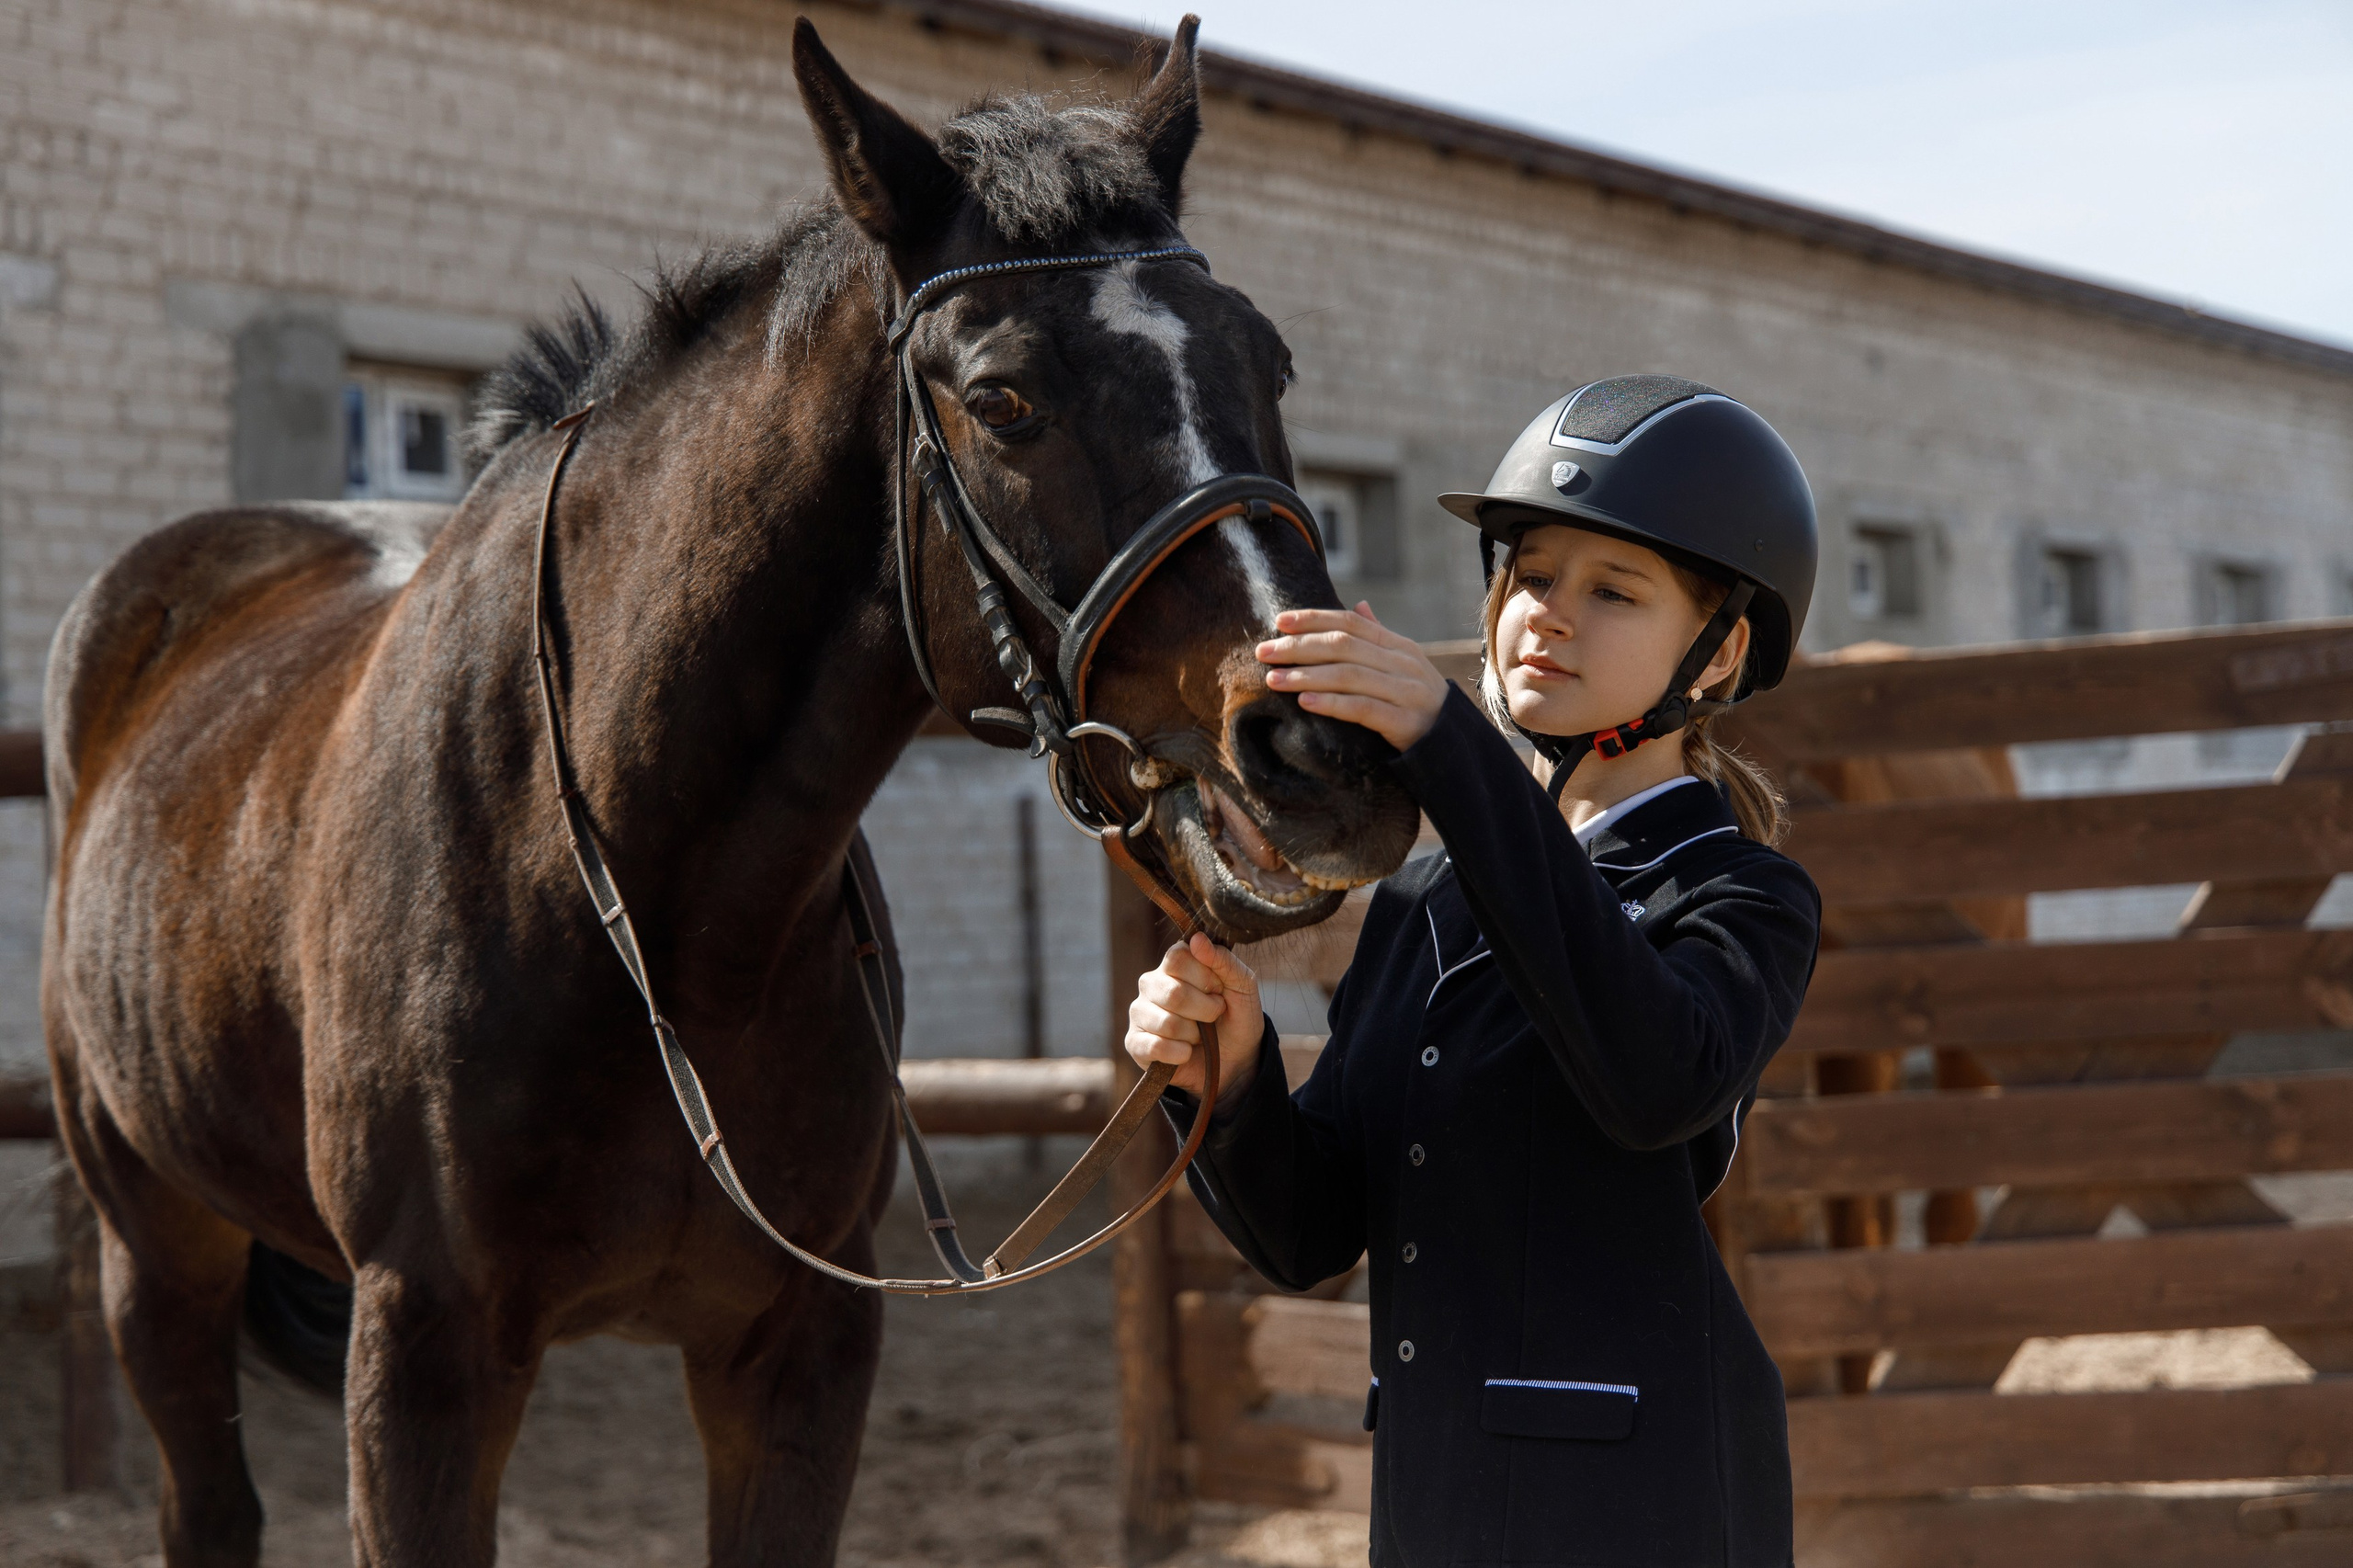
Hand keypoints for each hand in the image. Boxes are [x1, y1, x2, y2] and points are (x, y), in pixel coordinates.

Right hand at [1124, 934, 1263, 1099]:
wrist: (1236, 1059)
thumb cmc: (1237, 1016)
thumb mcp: (1242, 986)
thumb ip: (1223, 960)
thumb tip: (1197, 939)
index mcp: (1174, 963)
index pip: (1178, 958)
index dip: (1205, 978)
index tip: (1219, 990)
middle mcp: (1151, 983)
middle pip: (1173, 993)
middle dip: (1205, 1011)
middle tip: (1214, 1016)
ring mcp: (1140, 1013)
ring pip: (1167, 1023)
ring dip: (1194, 1035)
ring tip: (1199, 1036)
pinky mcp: (1135, 1042)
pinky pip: (1154, 1047)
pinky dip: (1180, 1053)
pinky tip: (1186, 1052)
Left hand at [1256, 602, 1449, 750]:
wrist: (1453, 744)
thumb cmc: (1417, 702)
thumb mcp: (1403, 665)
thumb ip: (1379, 637)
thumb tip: (1359, 605)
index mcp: (1399, 646)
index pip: (1351, 623)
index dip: (1314, 618)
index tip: (1279, 621)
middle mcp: (1403, 663)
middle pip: (1343, 645)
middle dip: (1299, 647)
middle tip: (1264, 652)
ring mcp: (1405, 692)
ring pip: (1348, 675)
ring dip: (1305, 676)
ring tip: (1273, 679)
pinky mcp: (1403, 722)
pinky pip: (1362, 708)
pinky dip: (1330, 703)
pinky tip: (1304, 703)